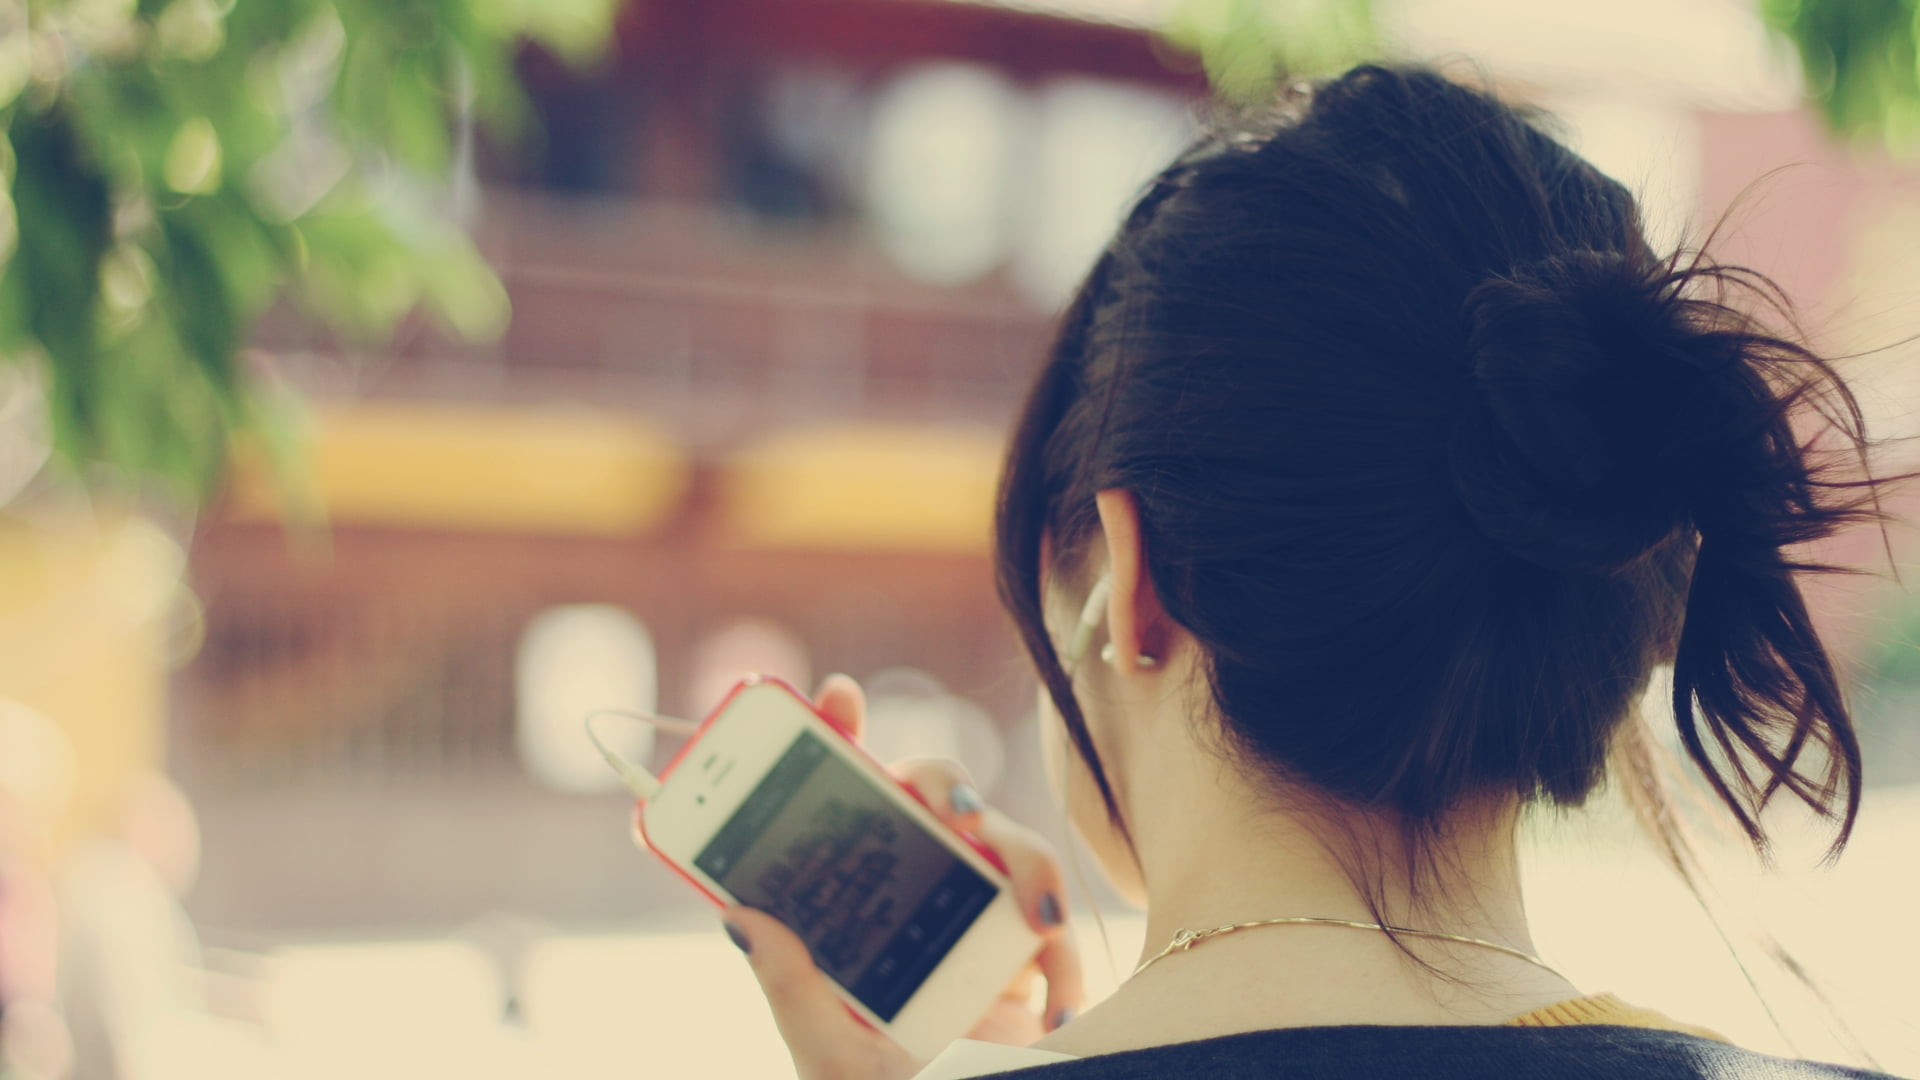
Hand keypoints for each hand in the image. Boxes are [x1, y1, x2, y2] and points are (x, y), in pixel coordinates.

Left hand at [722, 674, 1084, 1079]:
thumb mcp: (830, 1054)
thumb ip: (792, 990)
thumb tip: (740, 915)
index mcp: (850, 908)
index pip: (838, 805)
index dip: (836, 736)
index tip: (836, 697)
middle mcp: (912, 894)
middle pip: (928, 797)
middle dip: (941, 782)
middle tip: (949, 808)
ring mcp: (974, 913)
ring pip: (1001, 838)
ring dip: (1024, 858)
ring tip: (1032, 912)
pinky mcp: (1029, 946)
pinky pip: (1052, 913)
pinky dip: (1062, 949)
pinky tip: (1052, 1001)